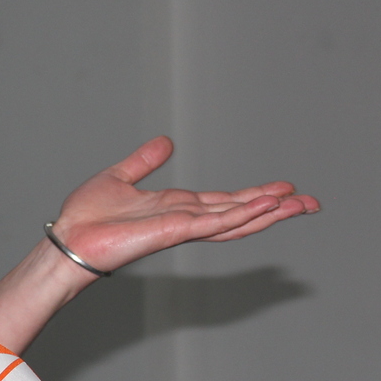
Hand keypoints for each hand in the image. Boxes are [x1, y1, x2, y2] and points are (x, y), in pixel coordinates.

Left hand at [51, 136, 319, 275]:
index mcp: (177, 208)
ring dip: (268, 213)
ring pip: (235, 220)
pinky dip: (240, 215)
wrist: (69, 239)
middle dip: (276, 209)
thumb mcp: (120, 177)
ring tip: (300, 204)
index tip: (286, 190)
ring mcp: (182, 227)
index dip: (257, 197)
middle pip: (240, 213)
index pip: (226, 202)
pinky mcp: (173, 232)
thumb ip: (144, 162)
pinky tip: (264, 208)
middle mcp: (185, 219)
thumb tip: (166, 142)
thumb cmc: (87, 217)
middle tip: (311, 202)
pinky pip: (213, 222)